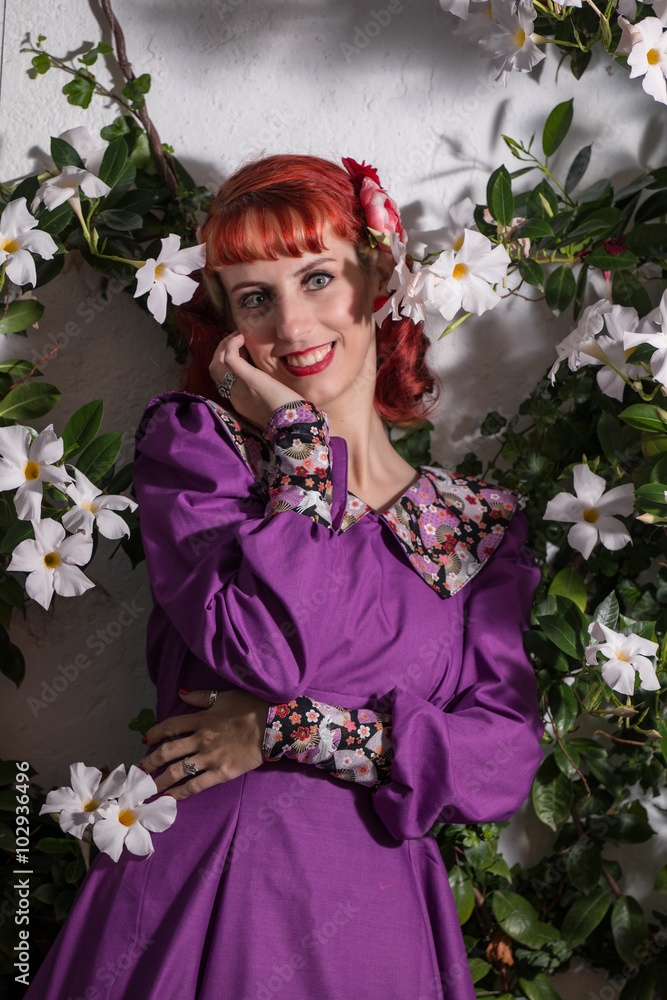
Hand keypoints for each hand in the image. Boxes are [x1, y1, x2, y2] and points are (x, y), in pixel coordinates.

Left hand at [139, 688, 270, 800]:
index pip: (170, 726)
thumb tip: (180, 693)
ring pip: (178, 771)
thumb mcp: (224, 696)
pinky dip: (181, 793)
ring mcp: (210, 757)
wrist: (274, 725)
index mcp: (201, 719)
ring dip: (160, 780)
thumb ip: (201, 696)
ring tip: (148, 789)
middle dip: (151, 761)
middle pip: (168, 751)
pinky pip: (196, 785)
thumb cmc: (251, 707)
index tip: (145, 740)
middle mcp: (201, 739)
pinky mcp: (221, 772)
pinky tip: (171, 798)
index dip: (155, 733)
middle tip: (141, 770)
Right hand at [209, 330, 302, 430]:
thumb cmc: (290, 416)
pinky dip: (231, 345)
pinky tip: (241, 337)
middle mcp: (234, 396)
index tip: (241, 353)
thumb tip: (272, 384)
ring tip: (237, 337)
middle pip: (215, 371)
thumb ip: (266, 396)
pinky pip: (229, 358)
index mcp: (240, 403)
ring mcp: (239, 388)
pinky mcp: (249, 379)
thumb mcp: (272, 406)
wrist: (295, 424)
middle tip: (234, 341)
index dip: (227, 364)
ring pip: (216, 363)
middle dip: (220, 352)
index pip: (223, 381)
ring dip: (224, 347)